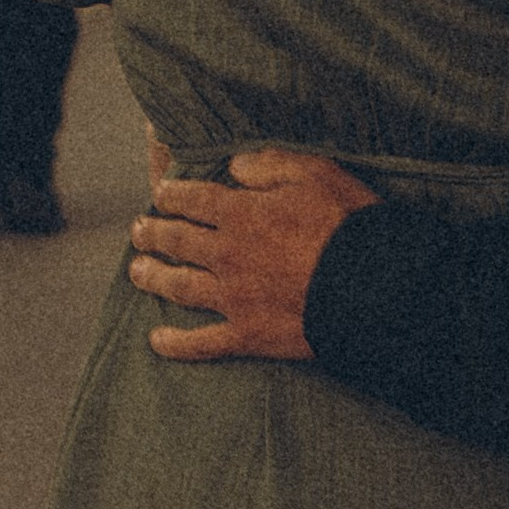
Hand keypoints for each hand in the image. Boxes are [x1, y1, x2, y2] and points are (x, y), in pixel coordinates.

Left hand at [127, 147, 378, 361]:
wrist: (372, 289)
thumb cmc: (349, 226)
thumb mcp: (317, 174)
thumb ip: (271, 164)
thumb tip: (234, 165)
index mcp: (243, 214)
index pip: (194, 199)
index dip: (172, 194)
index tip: (160, 194)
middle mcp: (228, 254)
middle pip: (178, 241)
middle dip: (153, 233)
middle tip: (139, 230)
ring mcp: (233, 297)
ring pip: (179, 286)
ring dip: (152, 277)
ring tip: (136, 271)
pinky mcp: (246, 334)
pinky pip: (202, 342)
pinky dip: (176, 344)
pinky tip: (156, 341)